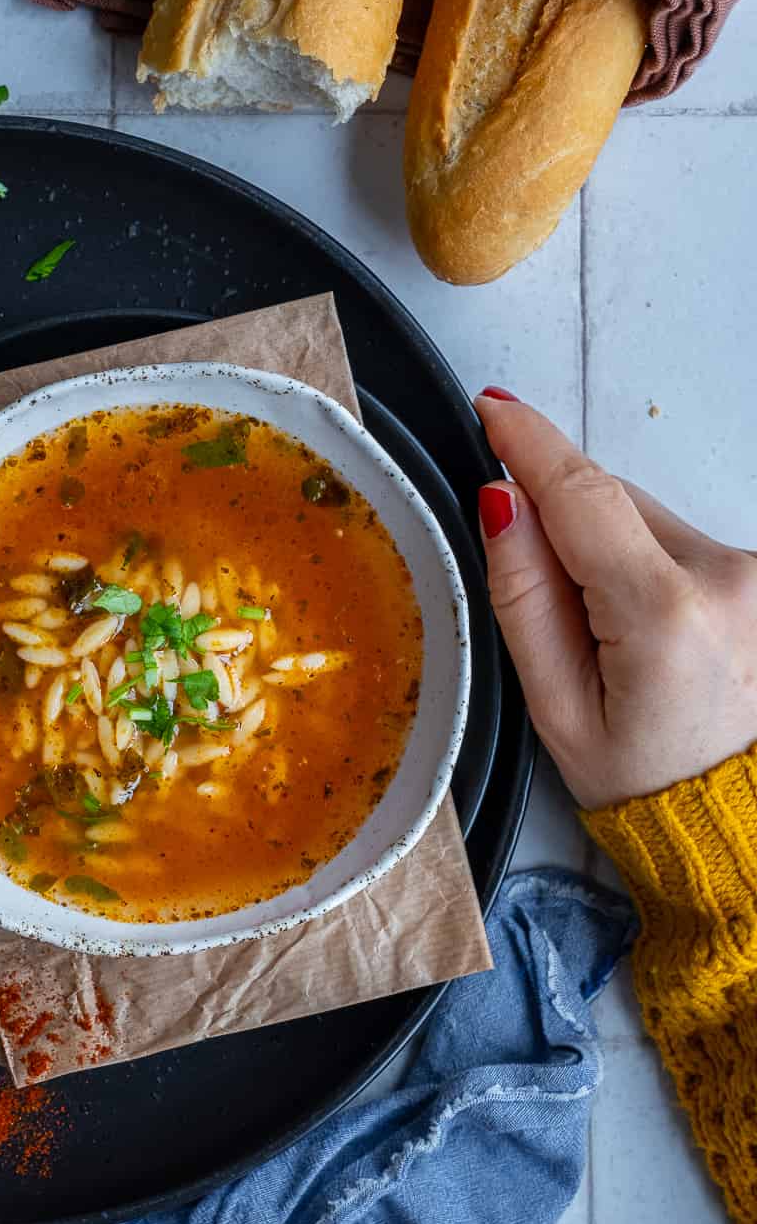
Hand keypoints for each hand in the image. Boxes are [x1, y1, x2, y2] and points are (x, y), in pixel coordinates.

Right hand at [474, 390, 756, 810]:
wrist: (728, 815)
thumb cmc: (642, 777)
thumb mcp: (556, 707)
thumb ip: (524, 597)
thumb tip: (502, 500)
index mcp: (663, 613)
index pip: (583, 495)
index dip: (531, 444)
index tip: (492, 408)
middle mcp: (725, 577)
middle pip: (613, 505)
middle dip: (567, 530)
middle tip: (557, 615)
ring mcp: (754, 573)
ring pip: (647, 522)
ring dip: (613, 554)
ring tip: (614, 642)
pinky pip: (681, 544)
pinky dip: (650, 569)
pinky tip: (650, 634)